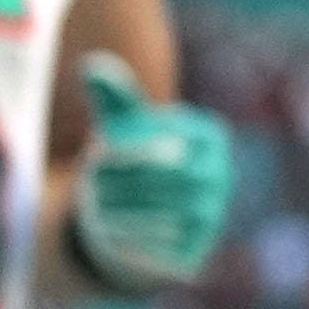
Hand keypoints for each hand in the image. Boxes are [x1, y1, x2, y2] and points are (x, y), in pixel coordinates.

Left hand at [69, 88, 234, 284]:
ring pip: (163, 210)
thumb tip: (90, 66)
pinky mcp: (200, 242)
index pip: (167, 143)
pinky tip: (108, 228)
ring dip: (121, 209)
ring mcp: (214, 210)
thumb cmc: (132, 154)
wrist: (148, 207)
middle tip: (88, 187)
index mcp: (209, 135)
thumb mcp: (122, 123)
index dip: (127, 152)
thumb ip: (111, 95)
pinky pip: (163, 239)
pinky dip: (131, 235)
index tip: (94, 159)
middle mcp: (220, 172)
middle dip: (121, 183)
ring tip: (93, 206)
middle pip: (166, 179)